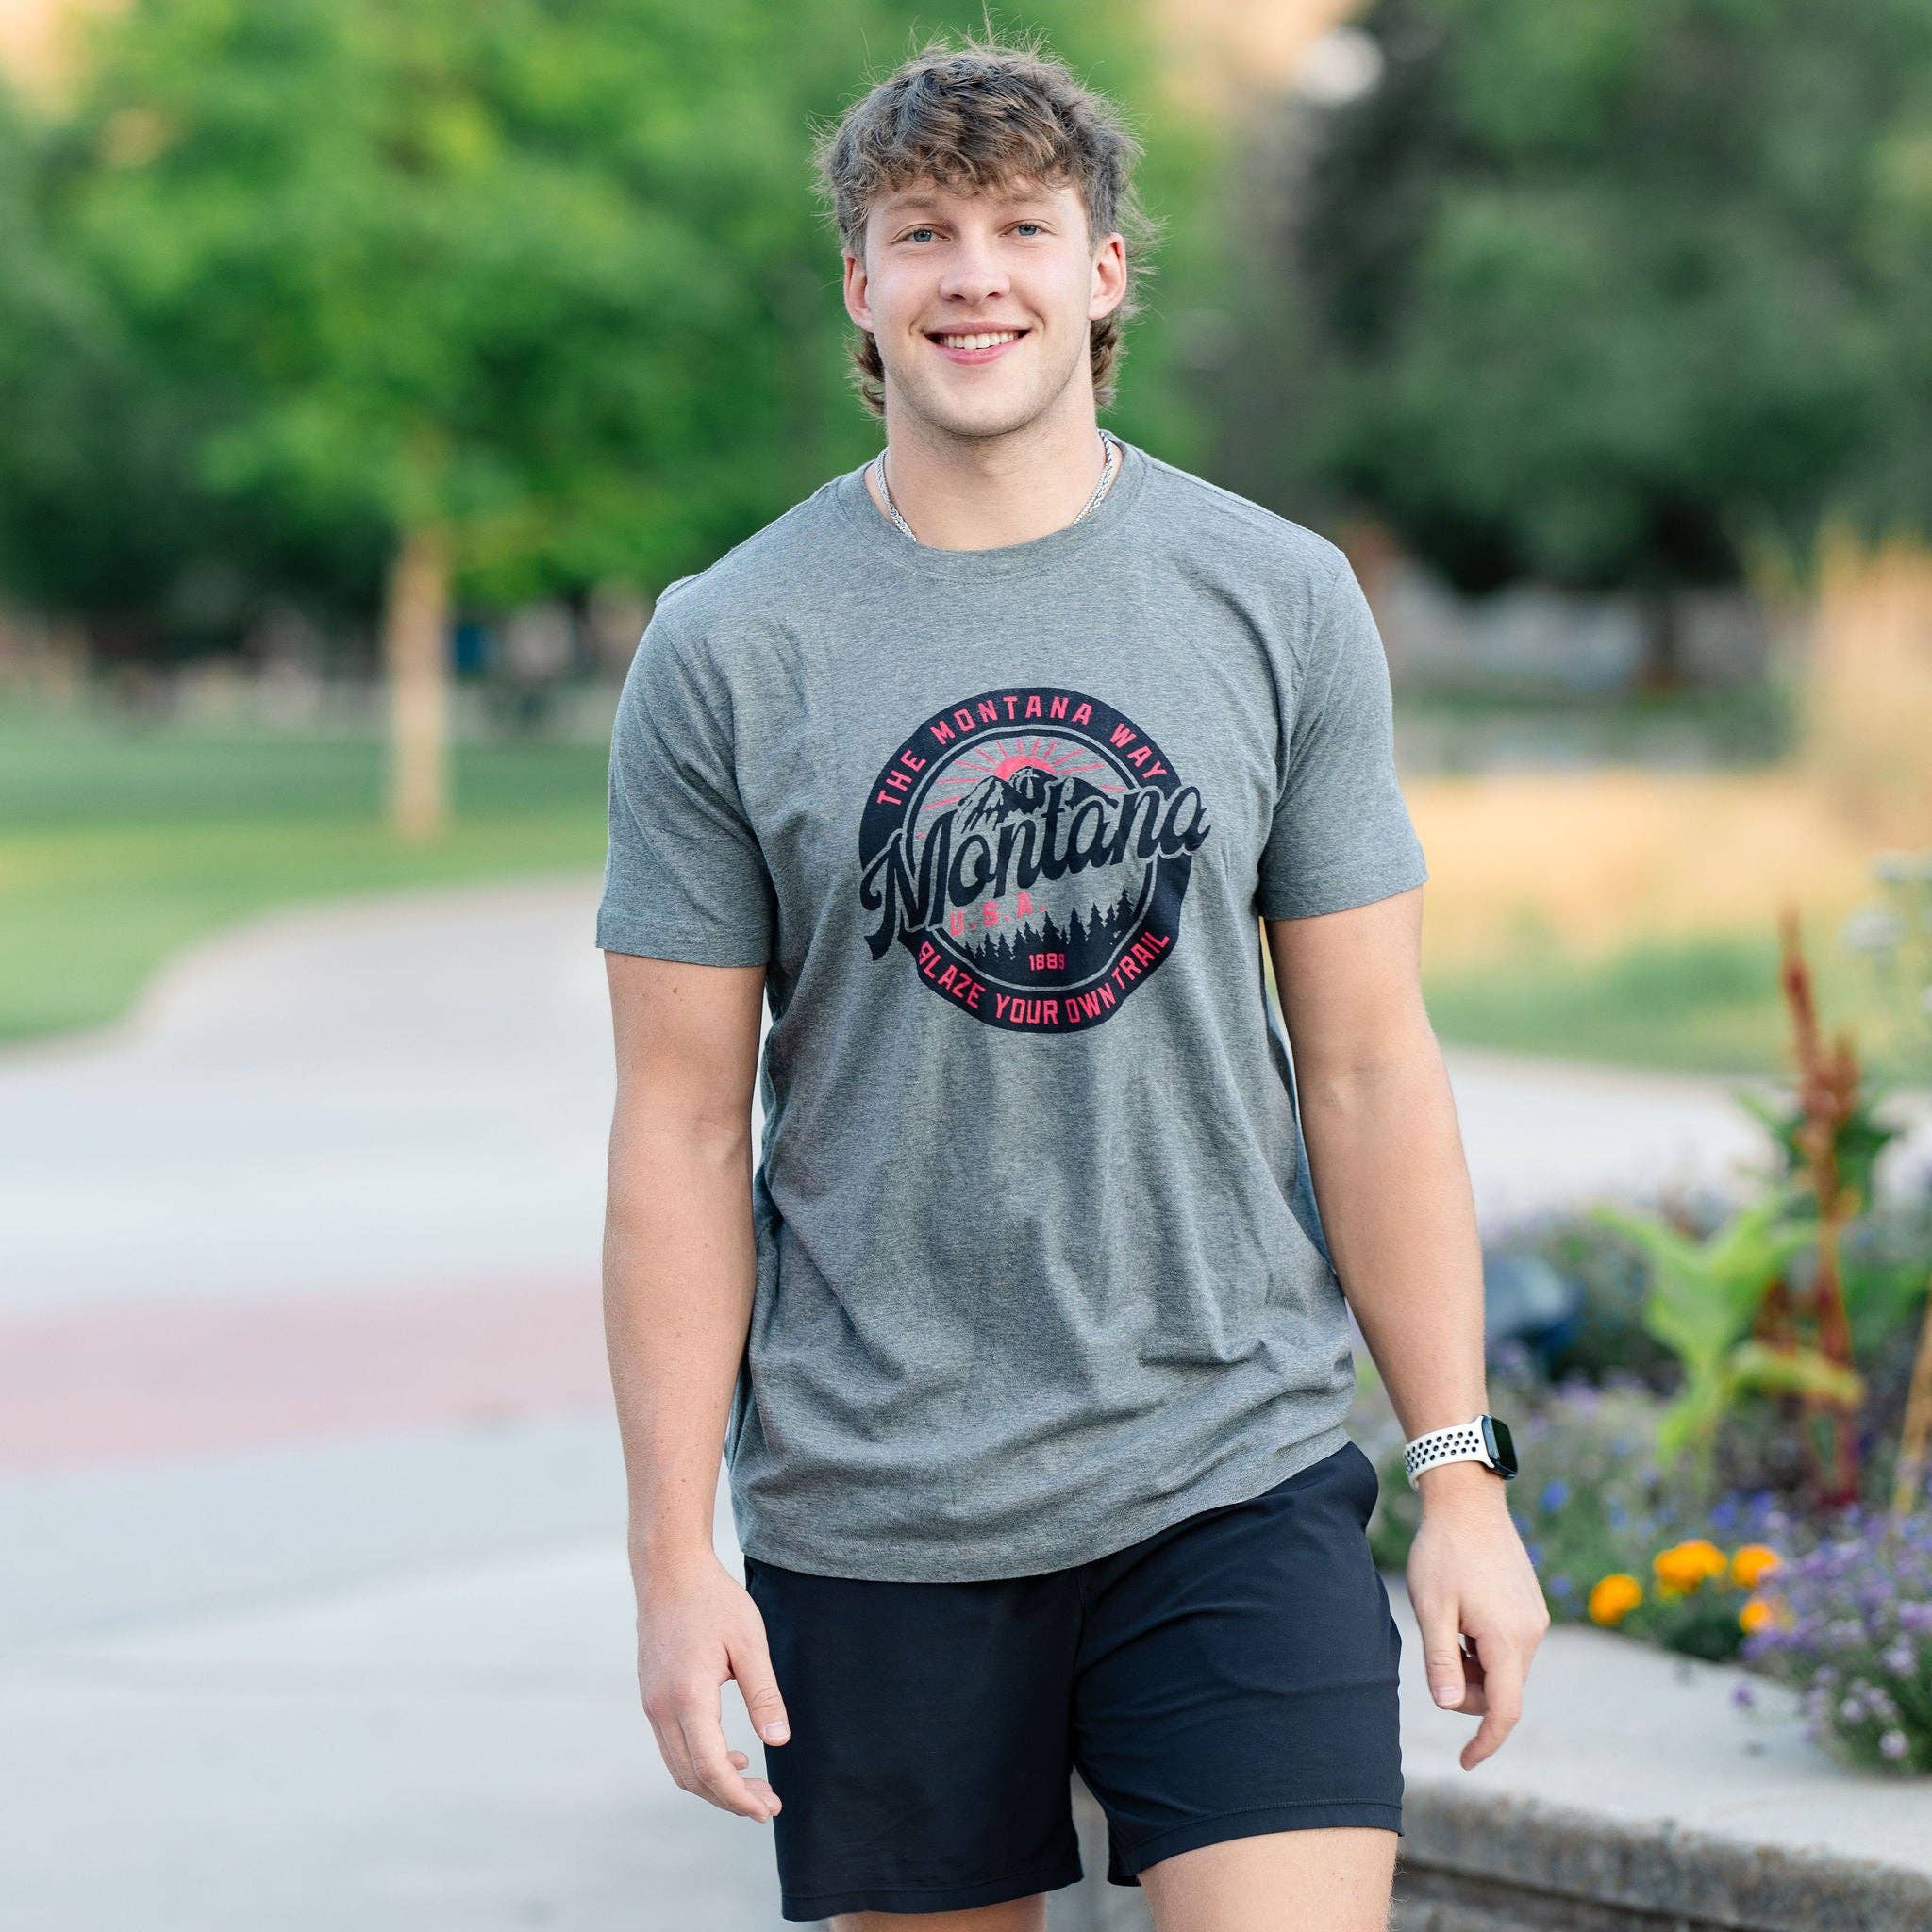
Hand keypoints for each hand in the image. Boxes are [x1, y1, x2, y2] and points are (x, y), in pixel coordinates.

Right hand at [635, 1549, 790, 1821]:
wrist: (669, 1570)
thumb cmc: (713, 1600)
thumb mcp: (750, 1641)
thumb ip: (764, 1694)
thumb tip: (778, 1741)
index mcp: (687, 1697)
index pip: (711, 1768)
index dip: (738, 1797)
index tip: (767, 1810)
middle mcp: (661, 1708)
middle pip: (692, 1777)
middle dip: (730, 1798)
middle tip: (769, 1803)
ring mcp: (651, 1704)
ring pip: (679, 1766)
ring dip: (714, 1783)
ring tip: (753, 1785)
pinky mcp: (651, 1696)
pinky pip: (673, 1746)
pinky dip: (700, 1762)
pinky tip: (731, 1754)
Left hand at [1404, 1469, 1548, 1769]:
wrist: (1467, 1500)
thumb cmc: (1443, 1552)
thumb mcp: (1432, 1608)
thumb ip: (1442, 1661)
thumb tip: (1449, 1707)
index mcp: (1508, 1640)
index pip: (1505, 1711)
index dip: (1485, 1742)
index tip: (1464, 1762)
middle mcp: (1531, 1634)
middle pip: (1502, 1691)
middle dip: (1468, 1691)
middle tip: (1436, 1656)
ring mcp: (1535, 1618)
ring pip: (1505, 1669)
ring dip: (1475, 1667)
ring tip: (1447, 1625)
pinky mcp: (1531, 1606)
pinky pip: (1509, 1645)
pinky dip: (1484, 1648)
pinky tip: (1463, 1615)